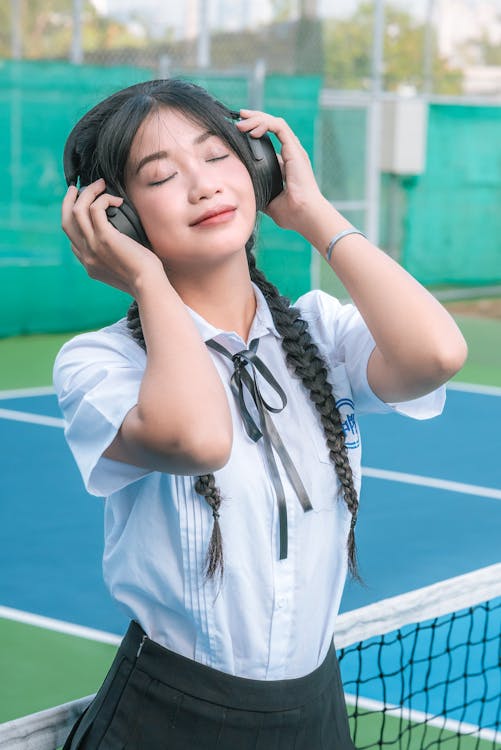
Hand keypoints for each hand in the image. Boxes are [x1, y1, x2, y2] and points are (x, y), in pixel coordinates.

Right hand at [61, 178, 163, 295]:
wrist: (148, 286)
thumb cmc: (145, 278)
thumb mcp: (122, 271)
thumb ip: (115, 259)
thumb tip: (123, 245)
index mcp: (89, 264)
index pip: (72, 240)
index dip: (74, 220)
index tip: (83, 208)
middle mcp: (86, 255)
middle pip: (66, 221)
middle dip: (69, 201)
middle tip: (78, 188)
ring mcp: (92, 246)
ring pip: (77, 211)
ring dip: (88, 193)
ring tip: (100, 184)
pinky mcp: (104, 238)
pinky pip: (95, 209)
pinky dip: (104, 199)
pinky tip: (117, 200)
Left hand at [237, 110, 327, 235]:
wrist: (304, 215)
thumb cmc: (292, 213)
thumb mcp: (268, 201)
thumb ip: (259, 192)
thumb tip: (245, 192)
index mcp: (287, 163)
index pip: (271, 139)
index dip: (255, 131)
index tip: (239, 132)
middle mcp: (292, 153)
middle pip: (272, 126)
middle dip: (254, 119)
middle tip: (238, 120)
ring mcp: (294, 150)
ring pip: (275, 123)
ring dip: (256, 119)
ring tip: (240, 123)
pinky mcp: (294, 149)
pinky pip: (279, 127)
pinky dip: (264, 124)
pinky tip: (252, 131)